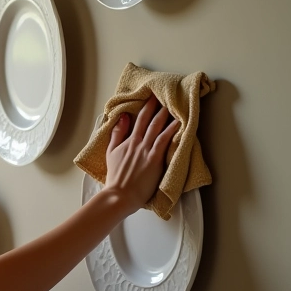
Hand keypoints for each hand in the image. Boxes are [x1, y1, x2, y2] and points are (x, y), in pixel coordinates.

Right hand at [104, 94, 178, 214]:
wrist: (119, 194)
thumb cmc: (116, 177)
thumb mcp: (111, 153)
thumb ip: (117, 134)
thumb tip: (121, 118)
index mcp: (128, 141)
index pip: (138, 120)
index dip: (146, 108)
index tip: (152, 98)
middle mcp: (138, 143)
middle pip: (149, 121)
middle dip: (158, 107)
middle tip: (166, 96)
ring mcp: (147, 150)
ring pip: (158, 128)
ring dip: (166, 116)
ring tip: (175, 106)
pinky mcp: (154, 159)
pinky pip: (164, 141)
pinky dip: (172, 131)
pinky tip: (179, 123)